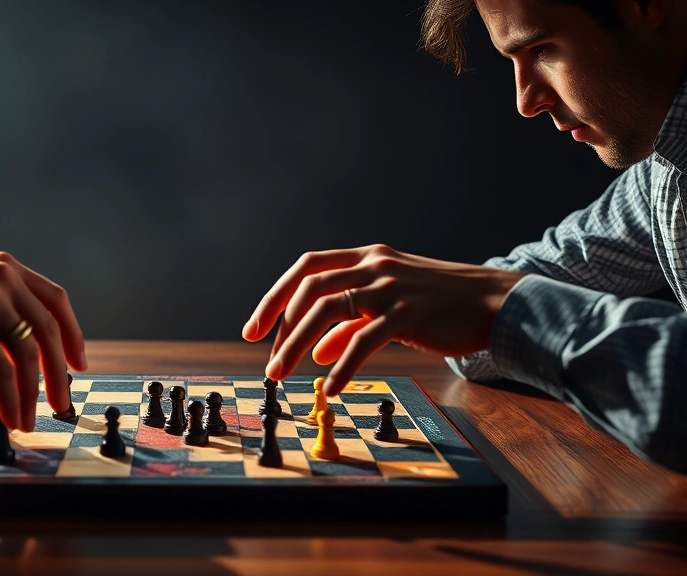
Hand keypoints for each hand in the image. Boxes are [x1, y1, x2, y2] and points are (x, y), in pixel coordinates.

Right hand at [0, 252, 86, 431]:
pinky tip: (11, 415)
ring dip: (34, 394)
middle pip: (47, 331)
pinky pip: (1, 370)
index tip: (78, 363)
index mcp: (7, 268)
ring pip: (27, 354)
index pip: (56, 301)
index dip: (72, 334)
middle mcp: (3, 280)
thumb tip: (26, 342)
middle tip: (63, 403)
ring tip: (32, 419)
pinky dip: (11, 398)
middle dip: (59, 373)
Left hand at [242, 245, 524, 394]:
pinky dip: (341, 365)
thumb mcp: (390, 304)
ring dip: (297, 345)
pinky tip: (331, 387)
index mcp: (365, 258)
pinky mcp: (409, 313)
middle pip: (309, 290)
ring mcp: (390, 287)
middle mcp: (373, 266)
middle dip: (279, 326)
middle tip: (267, 361)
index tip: (254, 329)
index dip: (275, 297)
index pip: (306, 269)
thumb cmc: (440, 304)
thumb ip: (350, 323)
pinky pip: (364, 340)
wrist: (495, 302)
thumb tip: (315, 350)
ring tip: (282, 374)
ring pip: (328, 312)